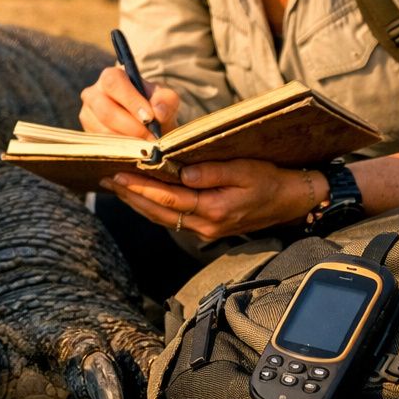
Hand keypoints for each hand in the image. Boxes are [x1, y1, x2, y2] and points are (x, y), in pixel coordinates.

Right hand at [79, 65, 180, 138]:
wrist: (146, 125)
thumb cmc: (153, 107)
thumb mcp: (165, 99)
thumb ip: (166, 101)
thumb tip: (158, 113)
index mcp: (111, 77)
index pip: (114, 83)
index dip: (131, 100)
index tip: (149, 118)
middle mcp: (93, 93)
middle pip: (105, 110)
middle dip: (131, 126)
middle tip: (150, 137)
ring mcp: (87, 115)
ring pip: (102, 130)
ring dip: (127, 140)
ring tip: (145, 143)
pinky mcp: (87, 133)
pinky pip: (100, 144)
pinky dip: (120, 148)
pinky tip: (134, 148)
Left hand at [99, 160, 316, 239]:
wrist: (292, 200)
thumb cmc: (270, 179)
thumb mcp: (245, 170)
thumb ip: (212, 172)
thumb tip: (181, 172)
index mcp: (214, 209)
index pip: (168, 198)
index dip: (141, 186)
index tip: (119, 174)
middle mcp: (205, 225)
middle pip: (158, 211)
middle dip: (130, 195)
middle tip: (107, 179)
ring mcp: (205, 229)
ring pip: (162, 217)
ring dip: (138, 202)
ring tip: (116, 186)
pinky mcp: (206, 227)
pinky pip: (172, 218)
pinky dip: (153, 207)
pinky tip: (140, 195)